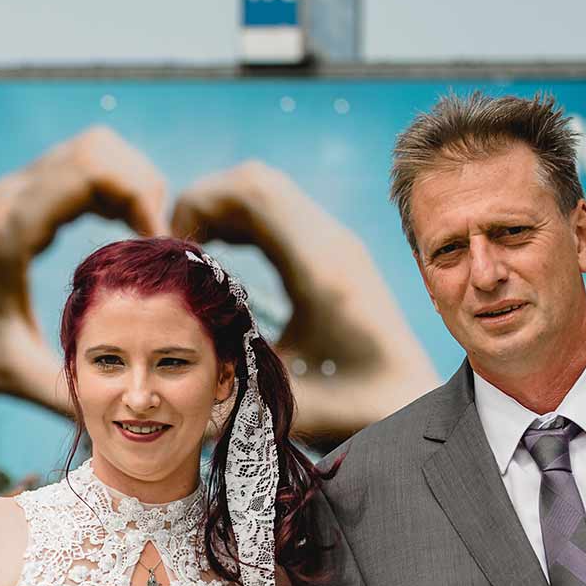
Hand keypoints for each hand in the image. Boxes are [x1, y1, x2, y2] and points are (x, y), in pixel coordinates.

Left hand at [0, 126, 168, 451]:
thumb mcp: (10, 376)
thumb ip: (67, 396)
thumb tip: (125, 427)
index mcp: (9, 227)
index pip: (92, 172)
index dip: (142, 200)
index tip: (161, 249)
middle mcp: (7, 199)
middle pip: (96, 149)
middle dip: (142, 184)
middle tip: (160, 241)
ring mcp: (4, 197)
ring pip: (84, 154)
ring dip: (125, 185)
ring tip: (146, 240)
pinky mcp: (5, 206)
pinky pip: (68, 173)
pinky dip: (104, 192)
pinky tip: (118, 238)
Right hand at [171, 162, 438, 445]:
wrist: (413, 396)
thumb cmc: (362, 404)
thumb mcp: (298, 402)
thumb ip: (242, 392)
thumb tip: (173, 390)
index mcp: (319, 268)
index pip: (253, 193)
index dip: (199, 203)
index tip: (172, 246)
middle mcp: (329, 243)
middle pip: (255, 182)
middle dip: (204, 202)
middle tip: (174, 247)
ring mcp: (333, 244)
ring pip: (266, 193)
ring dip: (222, 210)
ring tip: (191, 253)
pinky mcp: (331, 253)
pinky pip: (278, 214)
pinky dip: (242, 223)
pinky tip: (220, 258)